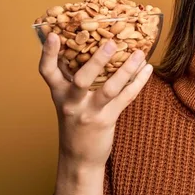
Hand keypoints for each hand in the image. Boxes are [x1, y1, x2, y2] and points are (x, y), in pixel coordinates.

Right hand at [39, 32, 152, 168]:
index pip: (47, 72)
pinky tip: (147, 69)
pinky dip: (138, 81)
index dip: (48, 53)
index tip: (53, 34)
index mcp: (59, 94)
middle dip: (96, 60)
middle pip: (81, 79)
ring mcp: (90, 112)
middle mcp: (72, 103)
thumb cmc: (75, 123)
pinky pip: (126, 97)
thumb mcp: (67, 101)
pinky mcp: (107, 120)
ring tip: (139, 53)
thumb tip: (85, 48)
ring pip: (109, 88)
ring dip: (126, 69)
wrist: (78, 159)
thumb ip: (71, 80)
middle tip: (111, 43)